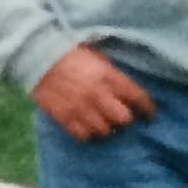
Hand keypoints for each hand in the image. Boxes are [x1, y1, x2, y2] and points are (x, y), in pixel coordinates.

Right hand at [32, 45, 156, 140]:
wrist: (38, 57)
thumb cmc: (71, 53)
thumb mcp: (99, 57)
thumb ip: (113, 75)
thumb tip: (124, 91)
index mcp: (109, 77)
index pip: (138, 98)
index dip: (147, 108)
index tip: (149, 114)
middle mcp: (98, 95)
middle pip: (123, 119)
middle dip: (125, 118)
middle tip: (121, 116)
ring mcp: (80, 108)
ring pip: (104, 130)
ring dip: (106, 127)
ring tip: (102, 123)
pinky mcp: (64, 117)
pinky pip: (83, 135)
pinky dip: (87, 133)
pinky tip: (86, 126)